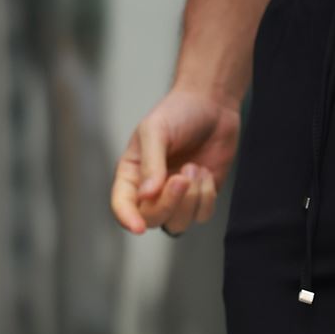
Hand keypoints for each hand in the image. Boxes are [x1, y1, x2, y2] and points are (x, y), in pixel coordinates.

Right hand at [110, 86, 240, 235]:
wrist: (212, 105)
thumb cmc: (178, 112)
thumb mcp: (156, 130)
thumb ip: (151, 163)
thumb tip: (147, 195)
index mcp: (132, 173)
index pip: (122, 204)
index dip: (127, 219)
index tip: (137, 228)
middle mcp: (151, 190)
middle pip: (152, 219)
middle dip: (170, 203)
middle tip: (183, 177)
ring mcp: (177, 197)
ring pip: (178, 223)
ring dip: (191, 198)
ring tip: (195, 167)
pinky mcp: (200, 199)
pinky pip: (202, 216)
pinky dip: (207, 197)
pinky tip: (205, 172)